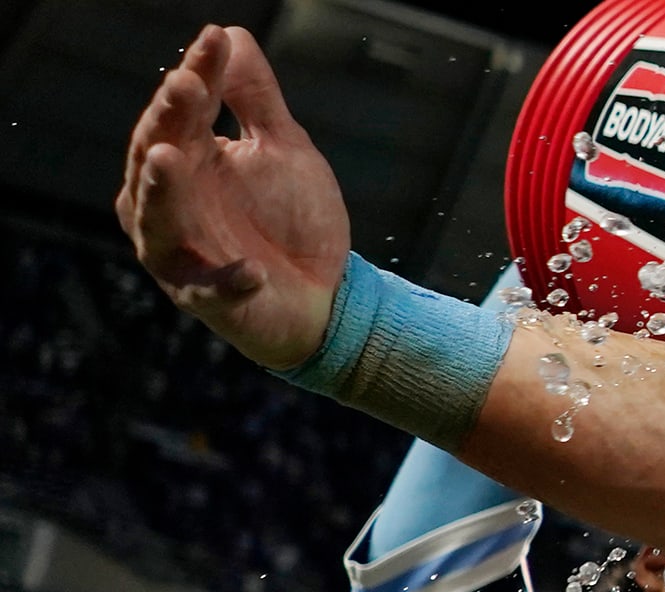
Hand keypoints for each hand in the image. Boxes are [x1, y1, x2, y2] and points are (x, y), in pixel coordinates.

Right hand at [116, 25, 347, 368]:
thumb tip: (231, 34)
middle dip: (170, 119)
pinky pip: (210, 289)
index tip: (215, 41)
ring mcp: (181, 251)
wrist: (324, 295)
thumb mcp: (283, 150)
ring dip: (163, 190)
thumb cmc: (291, 219)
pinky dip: (229, 280)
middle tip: (187, 84)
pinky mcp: (206, 299)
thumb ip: (257, 99)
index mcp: (188, 157)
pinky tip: (253, 271)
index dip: (198, 73)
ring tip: (170, 158)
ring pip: (157, 218)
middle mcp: (169, 200)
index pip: (184, 109)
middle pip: (157, 152)